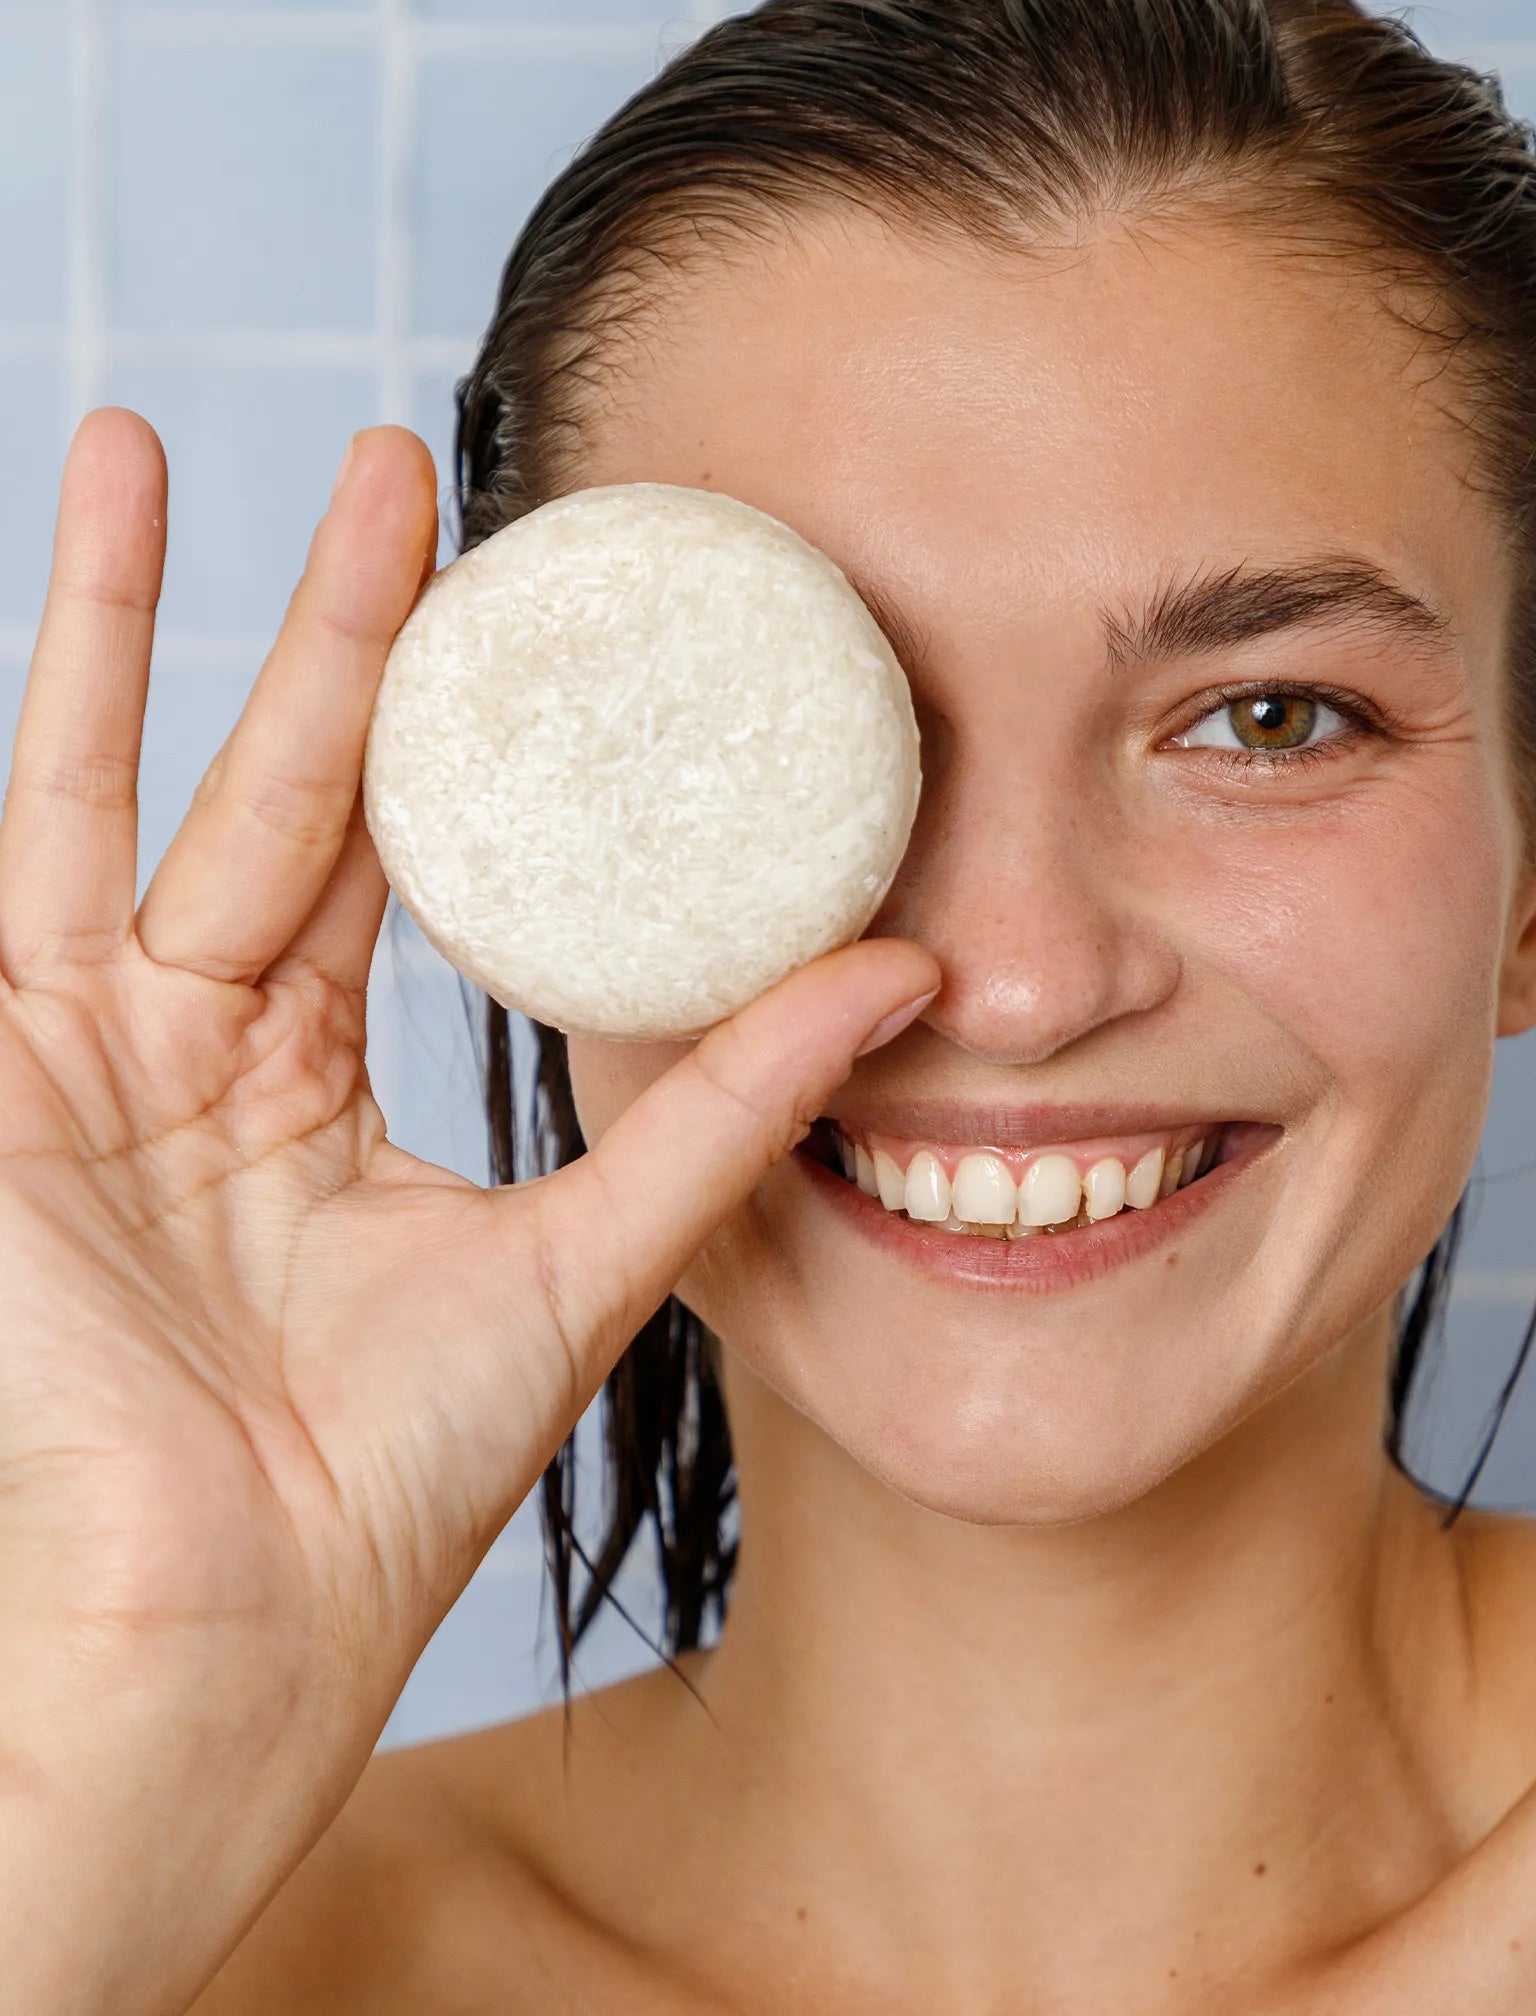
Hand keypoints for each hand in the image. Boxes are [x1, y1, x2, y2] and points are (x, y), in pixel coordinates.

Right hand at [0, 410, 935, 2015]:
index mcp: (317, 1097)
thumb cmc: (371, 1493)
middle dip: (336, 635)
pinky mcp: (3, 1060)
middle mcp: (201, 1053)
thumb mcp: (583, 1263)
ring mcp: (86, 1048)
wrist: (213, 1641)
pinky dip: (57, 696)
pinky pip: (20, 841)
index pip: (399, 873)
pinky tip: (87, 538)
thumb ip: (724, 1112)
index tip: (530, 622)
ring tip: (188, 439)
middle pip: (283, 796)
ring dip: (155, 613)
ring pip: (128, 781)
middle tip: (411, 468)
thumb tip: (902, 976)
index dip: (462, 749)